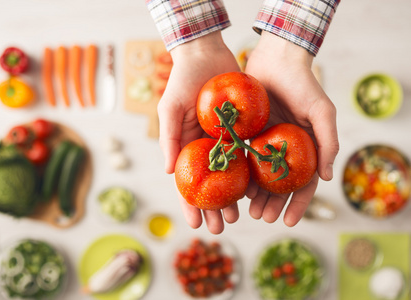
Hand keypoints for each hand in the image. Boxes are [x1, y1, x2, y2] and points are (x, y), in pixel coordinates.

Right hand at [158, 31, 240, 233]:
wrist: (206, 54)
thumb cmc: (182, 81)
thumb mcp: (170, 108)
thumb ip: (169, 138)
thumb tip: (170, 172)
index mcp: (186, 146)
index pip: (186, 183)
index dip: (189, 205)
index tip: (195, 225)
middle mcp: (205, 148)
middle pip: (210, 185)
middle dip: (214, 208)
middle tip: (222, 227)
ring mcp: (223, 141)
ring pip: (230, 175)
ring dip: (234, 197)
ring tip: (241, 215)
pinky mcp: (241, 130)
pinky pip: (246, 154)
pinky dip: (250, 172)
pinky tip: (256, 189)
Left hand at [244, 31, 338, 225]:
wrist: (276, 58)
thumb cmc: (303, 83)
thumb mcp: (322, 112)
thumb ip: (329, 142)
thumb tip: (329, 177)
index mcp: (305, 148)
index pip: (304, 183)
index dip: (297, 204)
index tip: (287, 222)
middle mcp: (285, 148)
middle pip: (279, 184)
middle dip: (272, 203)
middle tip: (261, 217)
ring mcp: (266, 142)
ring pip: (259, 175)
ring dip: (254, 194)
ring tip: (246, 210)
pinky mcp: (247, 132)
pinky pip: (242, 157)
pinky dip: (239, 173)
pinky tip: (233, 186)